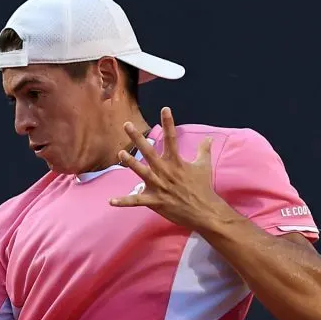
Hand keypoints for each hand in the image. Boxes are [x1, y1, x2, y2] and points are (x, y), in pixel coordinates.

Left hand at [109, 107, 231, 230]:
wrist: (204, 211)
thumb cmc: (202, 187)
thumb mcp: (204, 166)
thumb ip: (204, 150)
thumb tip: (210, 137)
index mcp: (176, 162)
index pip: (172, 138)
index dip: (168, 123)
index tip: (164, 108)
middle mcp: (165, 171)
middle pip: (149, 152)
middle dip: (138, 138)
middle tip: (127, 125)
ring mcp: (159, 186)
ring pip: (141, 172)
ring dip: (131, 163)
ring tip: (120, 153)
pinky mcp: (154, 200)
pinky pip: (136, 201)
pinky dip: (123, 202)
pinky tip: (110, 201)